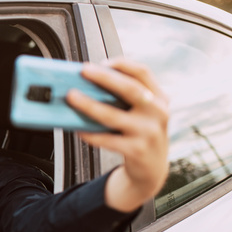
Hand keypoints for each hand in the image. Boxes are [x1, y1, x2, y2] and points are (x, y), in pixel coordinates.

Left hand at [66, 59, 169, 211]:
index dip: (122, 64)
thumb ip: (127, 98)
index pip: (143, 73)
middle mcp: (157, 113)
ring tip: (72, 97)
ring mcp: (148, 133)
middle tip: (84, 71)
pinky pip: (107, 139)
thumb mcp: (144, 112)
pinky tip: (78, 128)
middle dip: (105, 78)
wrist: (152, 168)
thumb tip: (89, 82)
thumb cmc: (141, 133)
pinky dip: (90, 133)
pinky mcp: (137, 151)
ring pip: (113, 115)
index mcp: (159, 98)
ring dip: (89, 105)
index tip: (101, 62)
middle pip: (130, 89)